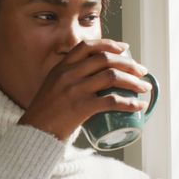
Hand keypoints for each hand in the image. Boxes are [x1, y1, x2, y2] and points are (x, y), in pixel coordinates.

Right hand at [18, 39, 152, 140]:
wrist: (33, 134)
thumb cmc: (44, 114)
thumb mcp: (52, 87)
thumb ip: (68, 79)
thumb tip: (93, 78)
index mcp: (61, 67)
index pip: (87, 46)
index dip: (109, 44)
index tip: (125, 48)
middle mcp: (68, 74)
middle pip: (105, 60)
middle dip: (129, 64)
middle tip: (142, 72)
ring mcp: (74, 90)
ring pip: (112, 77)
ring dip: (134, 81)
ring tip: (144, 88)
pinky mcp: (80, 107)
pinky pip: (111, 101)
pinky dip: (129, 103)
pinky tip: (138, 106)